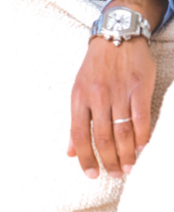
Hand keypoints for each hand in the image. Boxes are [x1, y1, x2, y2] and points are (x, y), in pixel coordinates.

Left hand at [68, 0, 166, 177]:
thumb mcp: (79, 89)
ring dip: (126, 154)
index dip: (84, 157)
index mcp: (78, 97)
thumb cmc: (95, 67)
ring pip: (122, 131)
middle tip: (113, 175)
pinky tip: (142, 149)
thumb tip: (69, 151)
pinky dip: (142, 137)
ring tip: (128, 168)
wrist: (116, 36)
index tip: (90, 174)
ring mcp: (118, 92)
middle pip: (101, 137)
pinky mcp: (139, 88)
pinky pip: (141, 119)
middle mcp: (97, 96)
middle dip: (108, 160)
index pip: (78, 134)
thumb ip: (76, 120)